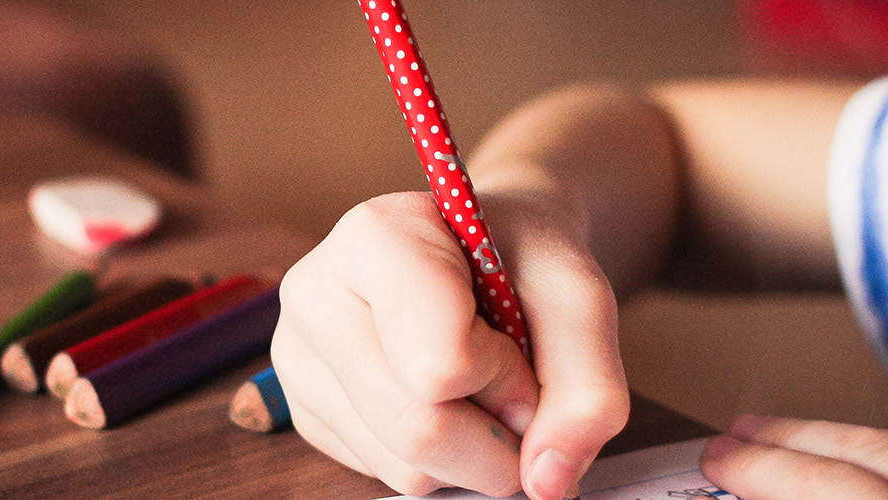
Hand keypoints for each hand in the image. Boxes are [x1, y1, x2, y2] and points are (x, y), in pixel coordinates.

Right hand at [271, 192, 628, 498]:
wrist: (487, 250)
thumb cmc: (525, 260)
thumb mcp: (580, 299)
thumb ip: (588, 388)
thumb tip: (547, 481)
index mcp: (374, 237)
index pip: (441, 364)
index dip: (507, 376)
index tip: (519, 341)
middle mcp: (315, 295)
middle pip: (417, 428)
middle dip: (496, 435)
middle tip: (517, 388)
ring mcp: (298, 358)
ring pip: (403, 465)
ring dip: (471, 451)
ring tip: (476, 384)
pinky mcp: (305, 411)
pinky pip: (385, 474)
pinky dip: (439, 459)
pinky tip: (441, 399)